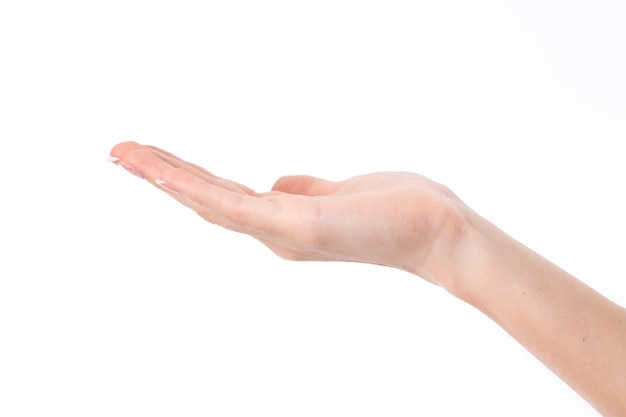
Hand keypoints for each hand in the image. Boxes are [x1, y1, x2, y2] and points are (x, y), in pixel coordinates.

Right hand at [109, 142, 470, 285]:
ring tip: (125, 154)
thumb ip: (303, 189)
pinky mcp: (297, 225)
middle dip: (161, 175)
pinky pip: (237, 206)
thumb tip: (278, 182)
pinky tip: (165, 173)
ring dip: (165, 178)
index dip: (185, 179)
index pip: (224, 198)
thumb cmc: (394, 212)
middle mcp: (275, 235)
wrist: (437, 231)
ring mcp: (283, 233)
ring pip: (212, 203)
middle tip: (119, 152)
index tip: (153, 159)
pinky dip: (196, 190)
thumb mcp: (337, 194)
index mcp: (283, 223)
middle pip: (208, 201)